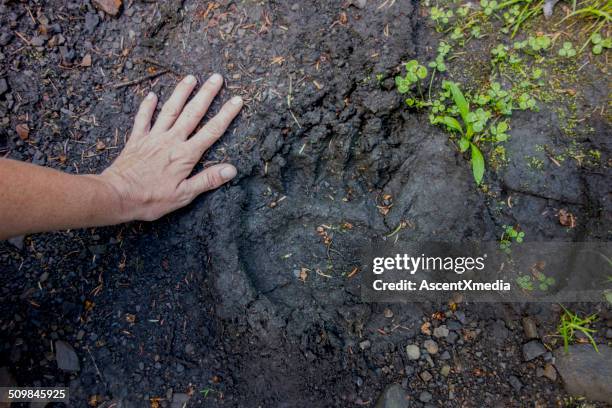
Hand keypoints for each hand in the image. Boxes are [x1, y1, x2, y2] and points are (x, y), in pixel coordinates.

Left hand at [100, 74, 241, 221]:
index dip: (226, 114)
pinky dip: (147, 106)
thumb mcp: (184, 195)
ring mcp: (153, 137)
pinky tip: (152, 95)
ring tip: (191, 77)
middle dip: (206, 94)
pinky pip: (143, 118)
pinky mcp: (137, 140)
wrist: (117, 195)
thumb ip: (207, 180)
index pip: (211, 131)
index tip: (237, 99)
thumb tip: (231, 169)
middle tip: (217, 78)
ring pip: (170, 110)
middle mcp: (171, 140)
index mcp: (185, 155)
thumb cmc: (151, 199)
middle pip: (192, 113)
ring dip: (181, 92)